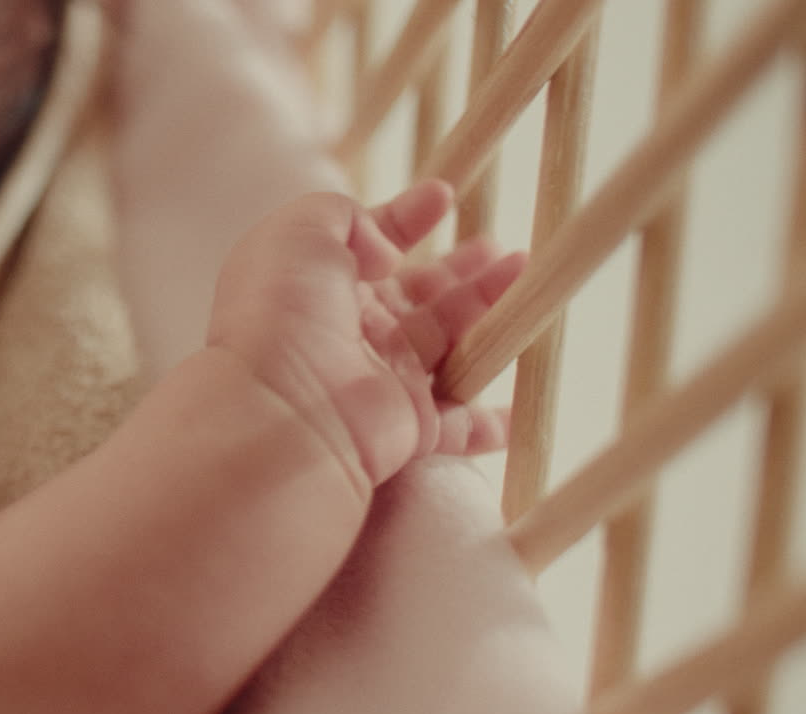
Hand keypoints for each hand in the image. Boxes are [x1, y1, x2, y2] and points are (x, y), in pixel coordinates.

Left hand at [206, 182, 523, 487]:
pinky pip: (458, 423)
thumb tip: (387, 251)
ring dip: (488, 310)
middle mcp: (348, 332)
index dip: (405, 218)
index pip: (368, 246)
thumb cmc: (282, 312)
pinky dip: (487, 419)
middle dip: (458, 269)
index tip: (443, 195)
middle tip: (497, 247)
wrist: (281, 411)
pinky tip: (514, 400)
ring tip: (524, 275)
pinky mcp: (411, 426)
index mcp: (317, 284)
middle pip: (416, 294)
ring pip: (447, 341)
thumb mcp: (300, 230)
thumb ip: (344, 215)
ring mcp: (381, 379)